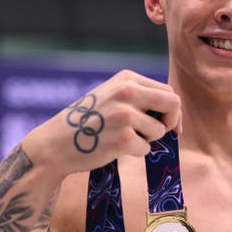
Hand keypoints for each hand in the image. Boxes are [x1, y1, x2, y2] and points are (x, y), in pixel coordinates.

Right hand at [22, 70, 181, 176]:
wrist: (56, 143)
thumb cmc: (87, 122)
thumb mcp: (111, 95)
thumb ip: (139, 97)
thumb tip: (174, 110)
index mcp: (126, 79)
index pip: (167, 91)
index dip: (172, 110)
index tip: (169, 124)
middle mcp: (128, 92)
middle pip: (173, 104)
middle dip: (171, 121)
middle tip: (159, 133)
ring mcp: (126, 115)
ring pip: (159, 131)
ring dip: (147, 140)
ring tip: (123, 138)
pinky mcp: (124, 138)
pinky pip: (146, 148)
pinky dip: (135, 152)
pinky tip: (114, 148)